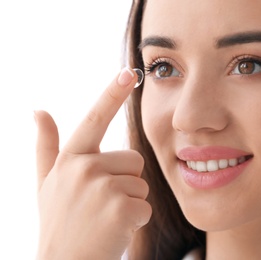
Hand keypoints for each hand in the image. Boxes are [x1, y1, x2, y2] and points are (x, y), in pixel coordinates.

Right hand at [35, 68, 151, 259]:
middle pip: (133, 160)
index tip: (127, 71)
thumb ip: (45, 146)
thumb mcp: (47, 183)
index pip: (93, 120)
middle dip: (125, 181)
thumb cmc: (60, 222)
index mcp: (71, 159)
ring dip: (129, 201)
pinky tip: (114, 230)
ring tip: (106, 217)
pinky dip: (135, 220)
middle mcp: (84, 168)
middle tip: (102, 204)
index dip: (111, 94)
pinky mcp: (121, 208)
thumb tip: (38, 109)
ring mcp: (102, 187)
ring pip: (141, 183)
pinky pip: (145, 205)